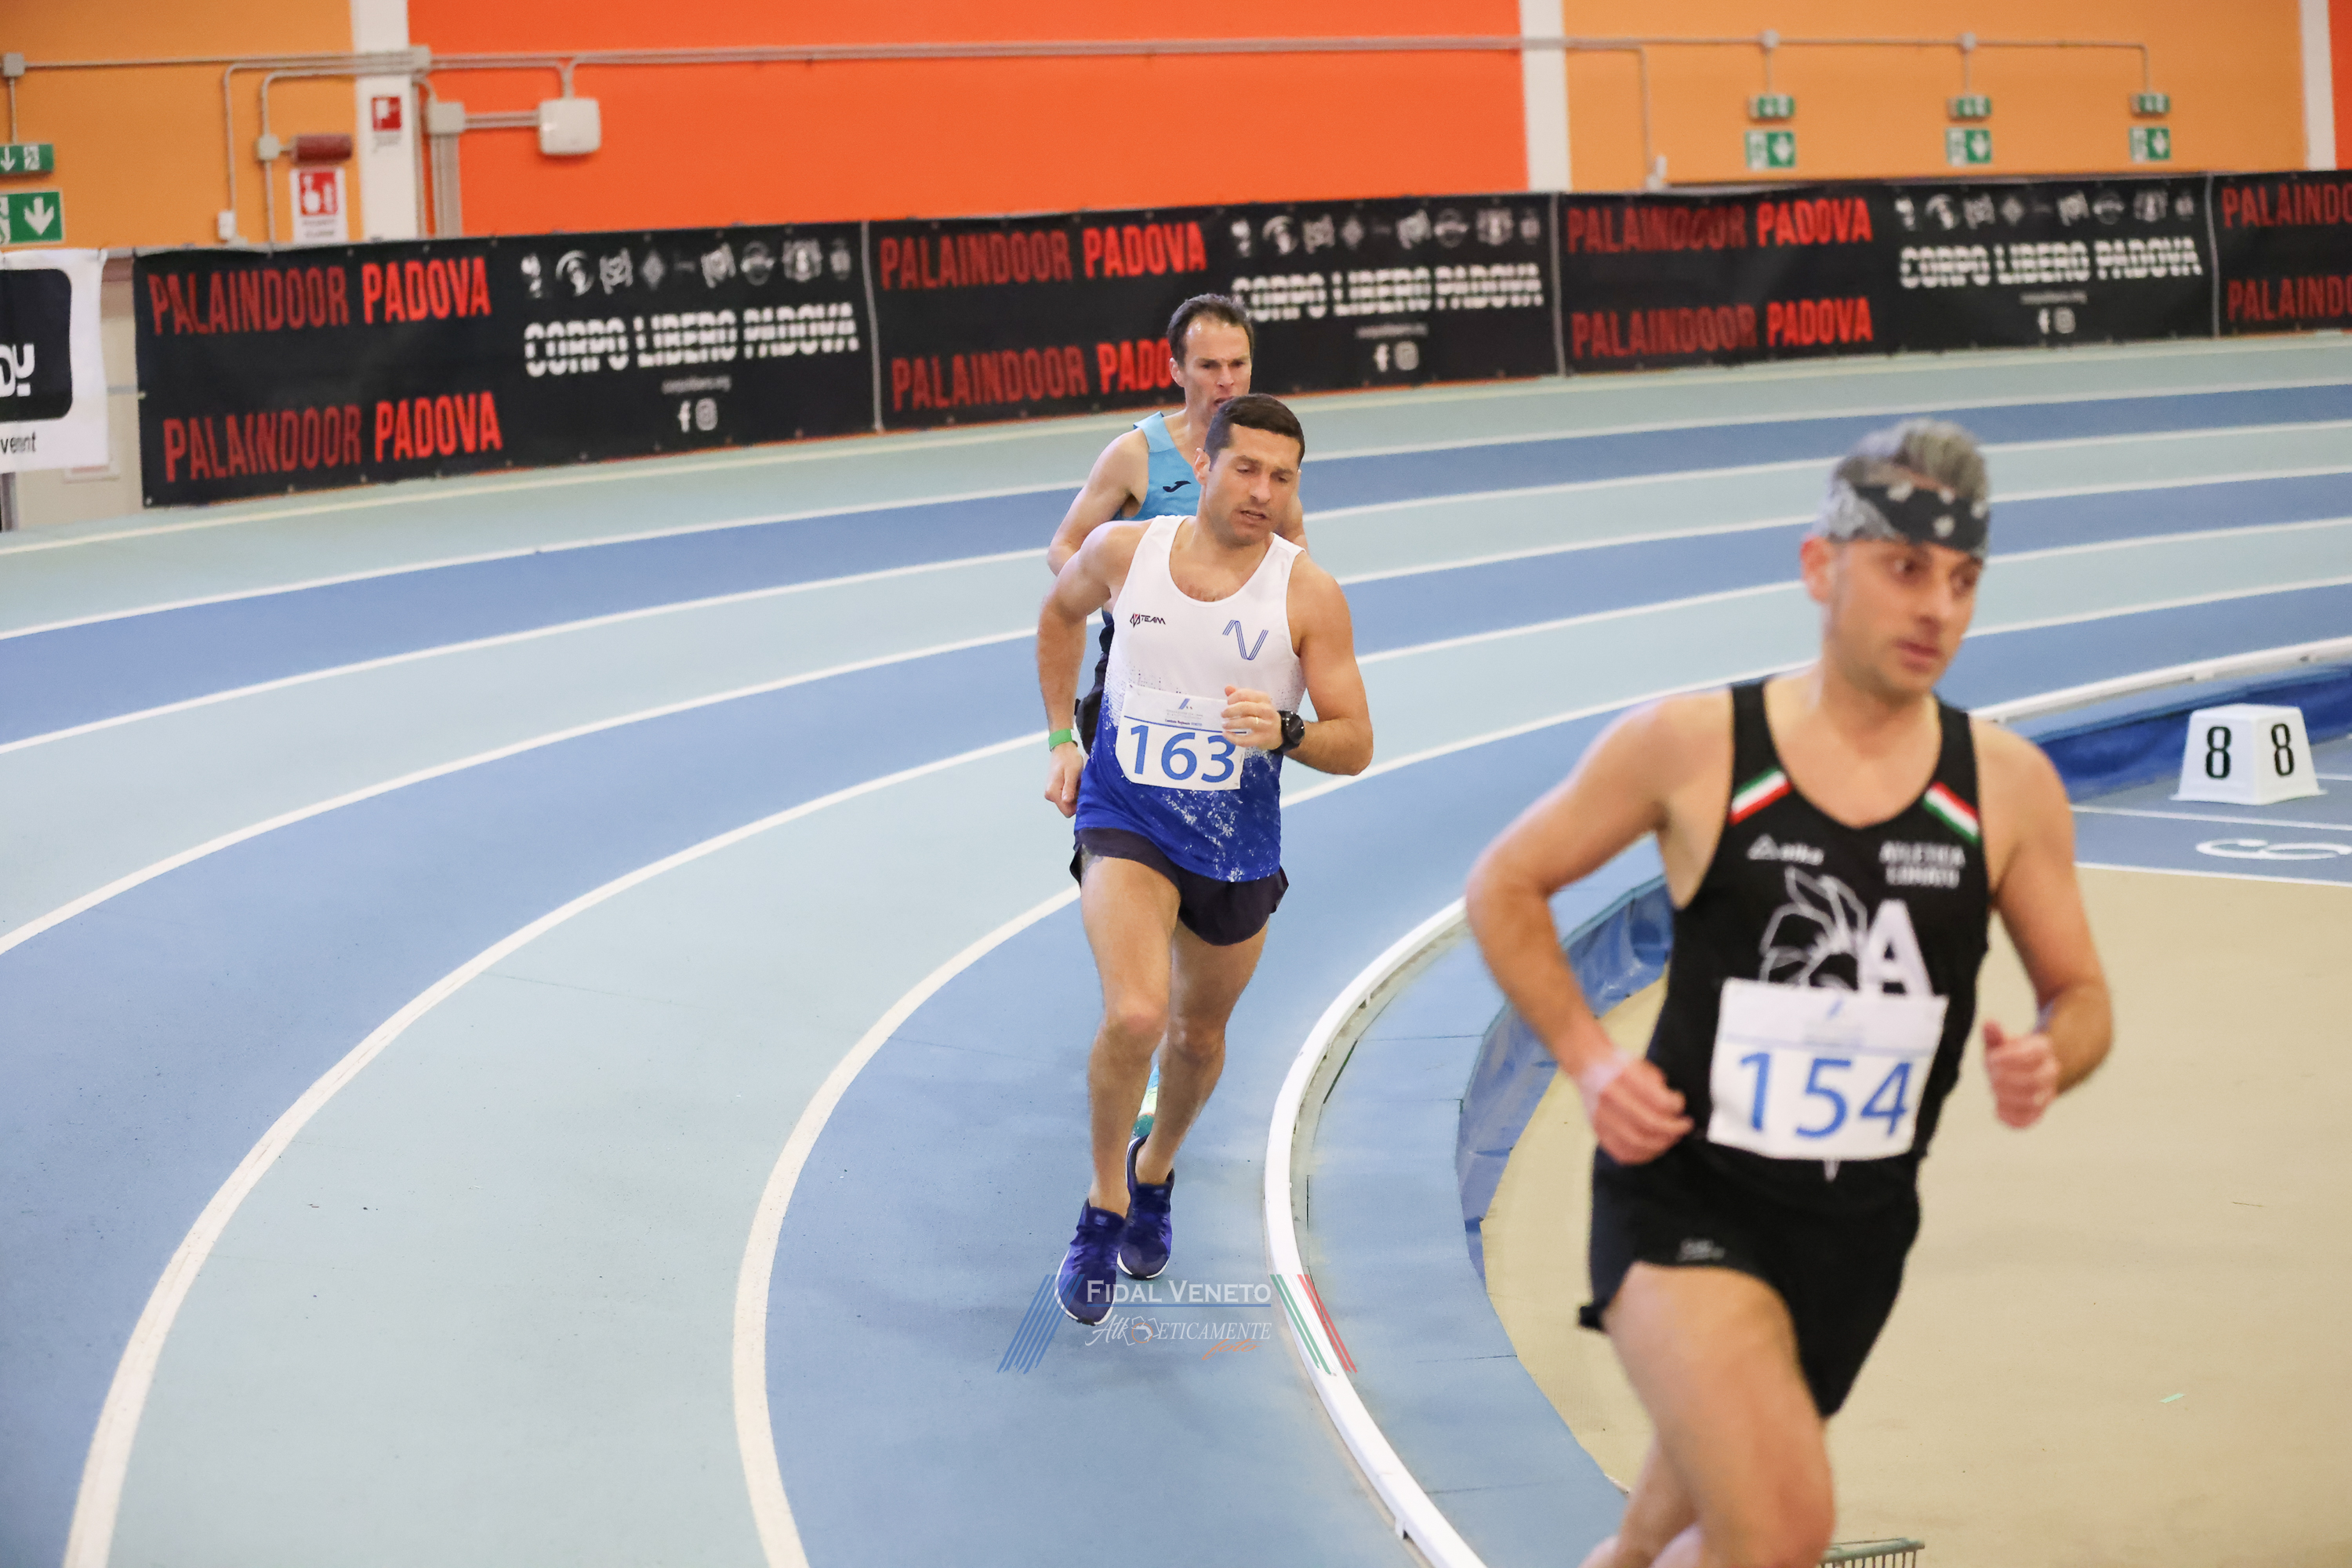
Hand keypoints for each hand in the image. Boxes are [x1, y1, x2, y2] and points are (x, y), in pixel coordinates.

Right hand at [1044, 742, 1082, 817]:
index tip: (1082, 792)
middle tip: (1080, 784)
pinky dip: (1073, 792)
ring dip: (1075, 795)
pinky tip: (1075, 782)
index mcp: (1052, 792)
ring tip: (1077, 781)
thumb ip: (1069, 788)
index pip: (1067, 811)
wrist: (1063, 748)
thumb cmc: (1069, 758)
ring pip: (1068, 803)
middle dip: (1077, 799)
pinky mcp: (1054, 790)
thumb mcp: (1072, 773)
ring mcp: (1051, 793)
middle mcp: (1049, 795)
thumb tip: (1067, 802)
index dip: (1077, 805)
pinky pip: (1066, 797)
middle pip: (1068, 807)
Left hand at [1222, 685, 1280, 749]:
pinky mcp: (1262, 739)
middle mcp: (1266, 710)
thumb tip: (1227, 687)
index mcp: (1263, 698)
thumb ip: (1241, 695)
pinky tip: (1226, 734)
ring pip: (1247, 722)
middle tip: (1223, 714)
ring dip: (1232, 723)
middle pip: (1245, 707)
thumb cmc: (1262, 715)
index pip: (1245, 694)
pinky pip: (1246, 739)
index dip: (1233, 698)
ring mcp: (1266, 725)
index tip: (1228, 702)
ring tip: (1224, 724)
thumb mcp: (1254, 702)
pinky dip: (1234, 738)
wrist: (1278, 732)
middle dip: (1230, 710)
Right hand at [1574, 1054, 1691, 1164]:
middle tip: (1683, 1127)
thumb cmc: (1619, 1065)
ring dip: (1660, 1145)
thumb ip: (1659, 1086)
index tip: (1681, 1106)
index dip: (1676, 1107)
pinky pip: (1622, 1153)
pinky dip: (1642, 1155)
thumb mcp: (1642, 1065)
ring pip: (1636, 1143)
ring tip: (1670, 1138)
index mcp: (1623, 1076)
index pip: (1658, 1100)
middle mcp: (1610, 1097)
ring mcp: (1601, 1117)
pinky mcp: (1598, 1131)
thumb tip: (1675, 1110)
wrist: (1587, 1065)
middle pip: (1649, 1125)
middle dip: (1673, 1130)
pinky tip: (1653, 1147)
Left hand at [1983, 1018, 2059, 1128]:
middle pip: (2035, 1080)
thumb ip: (1993, 1034)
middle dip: (2007, 1079)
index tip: (1992, 1058)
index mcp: (2042, 1049)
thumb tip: (1989, 1022)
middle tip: (1991, 1075)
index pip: (2032, 1054)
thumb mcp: (2000, 1041)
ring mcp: (2046, 1093)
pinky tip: (1996, 1110)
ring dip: (2007, 1097)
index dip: (2010, 1058)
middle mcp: (2050, 1072)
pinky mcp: (2037, 1112)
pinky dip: (2011, 1118)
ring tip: (1993, 1089)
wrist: (2022, 1073)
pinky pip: (2029, 1121)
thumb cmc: (2006, 1055)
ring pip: (2034, 1102)